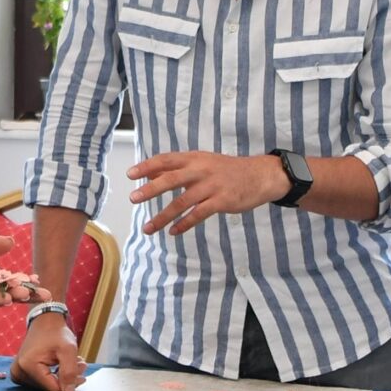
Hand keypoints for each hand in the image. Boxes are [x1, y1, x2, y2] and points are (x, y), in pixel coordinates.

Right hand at [12, 310, 85, 390]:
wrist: (45, 321)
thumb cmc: (55, 331)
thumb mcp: (68, 349)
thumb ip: (69, 371)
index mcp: (28, 365)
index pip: (52, 388)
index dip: (69, 383)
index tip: (81, 371)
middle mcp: (19, 371)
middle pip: (49, 387)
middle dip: (68, 378)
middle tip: (80, 365)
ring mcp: (18, 373)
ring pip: (47, 385)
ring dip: (63, 377)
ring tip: (74, 363)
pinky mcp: (20, 373)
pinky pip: (41, 381)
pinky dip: (54, 376)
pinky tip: (63, 366)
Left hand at [126, 150, 286, 235]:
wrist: (260, 175)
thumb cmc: (227, 170)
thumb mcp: (203, 162)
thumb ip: (178, 168)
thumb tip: (150, 173)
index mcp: (195, 158)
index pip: (166, 160)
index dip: (147, 166)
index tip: (130, 174)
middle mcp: (201, 170)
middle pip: (171, 179)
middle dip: (150, 189)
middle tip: (133, 198)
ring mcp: (212, 186)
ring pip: (182, 202)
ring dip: (163, 216)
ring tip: (148, 228)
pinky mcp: (222, 201)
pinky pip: (198, 215)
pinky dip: (184, 224)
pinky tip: (173, 232)